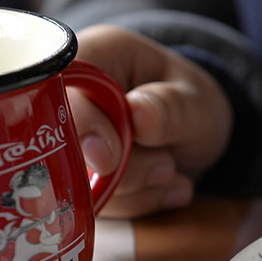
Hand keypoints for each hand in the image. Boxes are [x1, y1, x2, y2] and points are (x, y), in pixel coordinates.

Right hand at [69, 25, 233, 216]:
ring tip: (172, 169)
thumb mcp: (198, 102)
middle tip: (166, 166)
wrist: (200, 137)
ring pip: (81, 181)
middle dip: (121, 168)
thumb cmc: (193, 104)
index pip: (61, 84)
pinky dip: (140, 203)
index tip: (110, 158)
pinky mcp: (80, 177)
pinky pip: (100, 204)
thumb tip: (139, 116)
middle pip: (64, 143)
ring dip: (137, 187)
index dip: (79, 124)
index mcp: (98, 55)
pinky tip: (169, 187)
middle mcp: (73, 96)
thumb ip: (172, 108)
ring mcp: (72, 140)